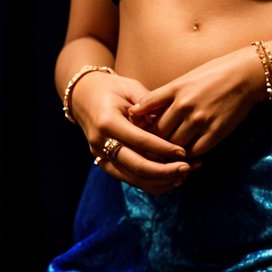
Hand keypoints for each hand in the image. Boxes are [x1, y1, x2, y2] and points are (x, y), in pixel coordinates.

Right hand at [71, 69, 194, 195]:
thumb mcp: (131, 88)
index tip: (183, 152)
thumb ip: (150, 106)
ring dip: (161, 181)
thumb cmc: (112, 88)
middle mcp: (101, 143)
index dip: (163, 148)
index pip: (140, 141)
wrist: (84, 95)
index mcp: (107, 122)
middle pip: (136, 167)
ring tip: (183, 176)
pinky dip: (151, 183)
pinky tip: (170, 180)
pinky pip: (129, 180)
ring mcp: (100, 156)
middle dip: (165, 171)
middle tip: (187, 168)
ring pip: (133, 179)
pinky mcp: (104, 164)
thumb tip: (171, 124)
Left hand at [127, 46, 265, 156]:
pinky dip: (190, 154)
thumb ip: (164, 95)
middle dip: (154, 141)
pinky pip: (195, 151)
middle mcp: (184, 105)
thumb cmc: (214, 74)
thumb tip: (140, 111)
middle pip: (158, 132)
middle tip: (152, 148)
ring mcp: (200, 119)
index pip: (146, 110)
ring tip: (169, 153)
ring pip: (175, 145)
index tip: (137, 130)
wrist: (245, 75)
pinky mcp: (216, 131)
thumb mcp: (185, 79)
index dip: (139, 123)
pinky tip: (188, 153)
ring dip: (171, 150)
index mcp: (175, 89)